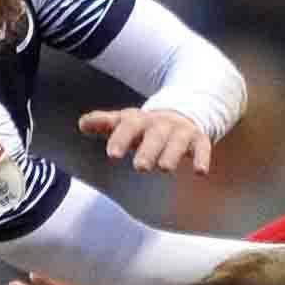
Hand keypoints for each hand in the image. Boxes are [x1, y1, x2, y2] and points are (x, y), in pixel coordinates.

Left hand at [79, 106, 211, 174]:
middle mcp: (160, 124)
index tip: (112, 156)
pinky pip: (202, 148)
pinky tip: (200, 172)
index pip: (128, 127)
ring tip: (165, 168)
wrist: (181, 113)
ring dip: (172, 153)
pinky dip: (202, 158)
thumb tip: (81, 124)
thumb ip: (104, 123)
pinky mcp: (198, 140)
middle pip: (154, 135)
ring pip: (178, 142)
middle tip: (140, 167)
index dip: (120, 139)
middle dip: (148, 150)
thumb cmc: (145, 126)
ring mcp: (180, 131)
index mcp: (139, 120)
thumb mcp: (125, 122)